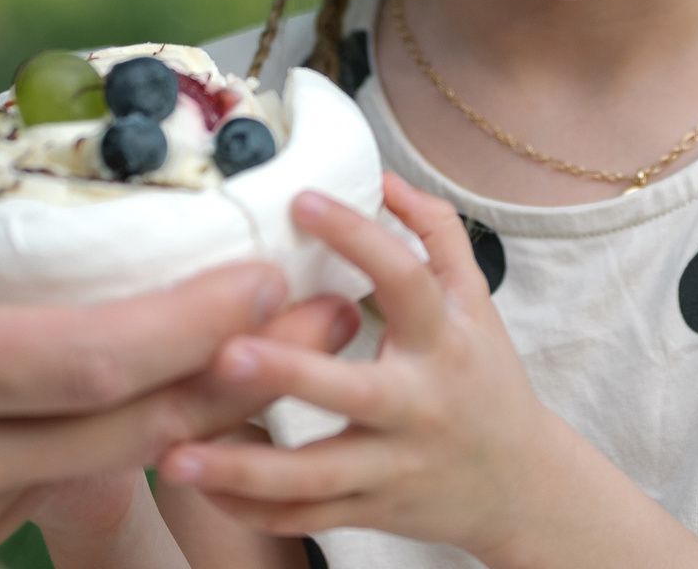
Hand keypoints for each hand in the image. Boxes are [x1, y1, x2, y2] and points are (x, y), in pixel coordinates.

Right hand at [0, 162, 347, 568]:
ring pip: (96, 473)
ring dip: (187, 417)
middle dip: (237, 375)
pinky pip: (38, 504)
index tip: (266, 280)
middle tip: (324, 316)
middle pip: (126, 430)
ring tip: (270, 354)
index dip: (191, 325)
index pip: (84, 360)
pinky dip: (98, 456)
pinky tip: (152, 409)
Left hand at [157, 175, 588, 563]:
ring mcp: (393, 466)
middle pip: (353, 393)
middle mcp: (418, 405)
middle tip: (222, 351)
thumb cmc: (486, 379)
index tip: (301, 200)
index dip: (357, 237)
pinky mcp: (371, 510)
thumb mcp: (475, 303)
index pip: (404, 280)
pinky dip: (250, 508)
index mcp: (443, 342)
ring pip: (314, 477)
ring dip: (243, 469)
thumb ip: (436, 234)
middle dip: (289, 374)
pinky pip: (303, 518)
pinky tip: (198, 487)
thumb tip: (383, 178)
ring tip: (174, 457)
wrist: (523, 487)